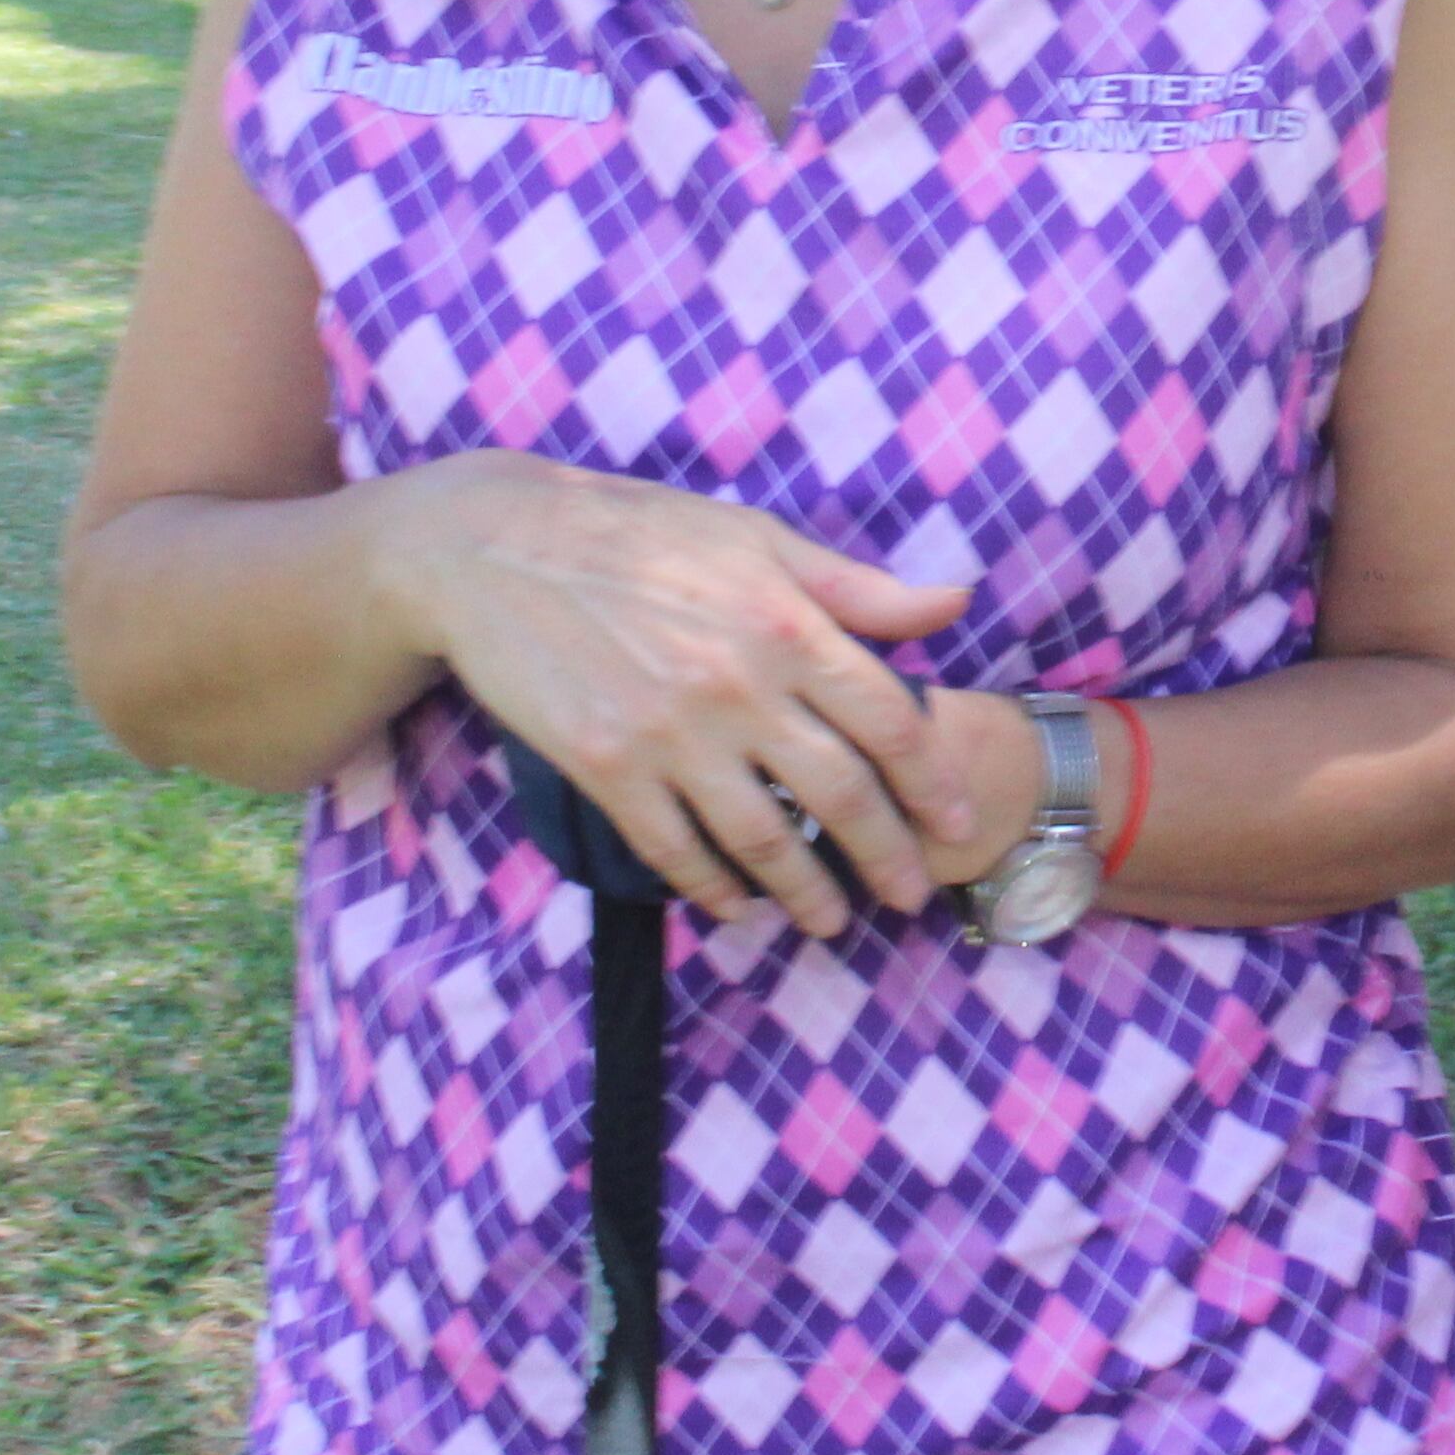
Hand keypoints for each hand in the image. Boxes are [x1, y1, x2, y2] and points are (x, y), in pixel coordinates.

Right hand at [370, 451, 978, 936]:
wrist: (497, 547)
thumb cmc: (642, 532)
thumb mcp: (760, 539)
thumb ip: (860, 588)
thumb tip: (956, 605)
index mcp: (789, 624)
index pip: (891, 722)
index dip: (933, 785)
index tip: (957, 828)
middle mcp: (740, 684)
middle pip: (839, 794)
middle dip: (887, 857)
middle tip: (912, 897)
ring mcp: (670, 732)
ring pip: (761, 837)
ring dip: (805, 893)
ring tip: (831, 922)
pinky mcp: (605, 766)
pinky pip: (675, 849)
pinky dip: (714, 889)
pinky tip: (739, 909)